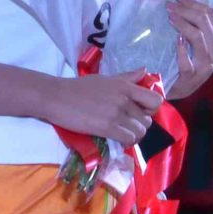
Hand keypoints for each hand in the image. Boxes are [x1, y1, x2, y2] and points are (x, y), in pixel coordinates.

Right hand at [43, 72, 163, 145]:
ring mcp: (116, 114)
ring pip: (140, 132)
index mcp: (125, 86)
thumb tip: (144, 71)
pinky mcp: (107, 127)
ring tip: (122, 134)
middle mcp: (124, 99)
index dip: (151, 109)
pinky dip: (126, 142)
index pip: (155, 100)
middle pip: (147, 120)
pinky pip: (128, 139)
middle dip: (139, 126)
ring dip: (133, 136)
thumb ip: (127, 77)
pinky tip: (117, 139)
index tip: (140, 112)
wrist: (57, 97)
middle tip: (127, 126)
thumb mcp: (105, 78)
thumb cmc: (79, 87)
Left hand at [166, 0, 212, 88]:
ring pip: (197, 37)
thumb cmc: (197, 59)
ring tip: (170, 17)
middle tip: (171, 6)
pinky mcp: (191, 77)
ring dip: (182, 24)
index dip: (197, 5)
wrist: (182, 85)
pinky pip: (186, 62)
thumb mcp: (212, 41)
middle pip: (205, 23)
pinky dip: (181, 49)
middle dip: (187, 10)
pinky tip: (176, 40)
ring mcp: (205, 66)